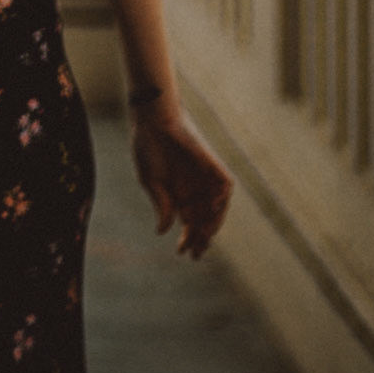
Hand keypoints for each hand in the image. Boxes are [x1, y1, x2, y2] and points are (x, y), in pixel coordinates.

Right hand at [131, 106, 232, 259]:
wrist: (153, 119)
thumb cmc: (147, 148)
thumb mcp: (150, 180)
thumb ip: (161, 205)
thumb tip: (163, 231)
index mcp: (178, 196)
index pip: (189, 225)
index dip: (187, 240)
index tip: (181, 253)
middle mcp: (194, 190)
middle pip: (204, 222)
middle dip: (201, 239)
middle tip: (196, 252)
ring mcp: (205, 178)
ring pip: (217, 209)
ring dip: (212, 224)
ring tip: (204, 237)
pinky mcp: (213, 166)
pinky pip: (225, 186)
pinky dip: (222, 199)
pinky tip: (213, 209)